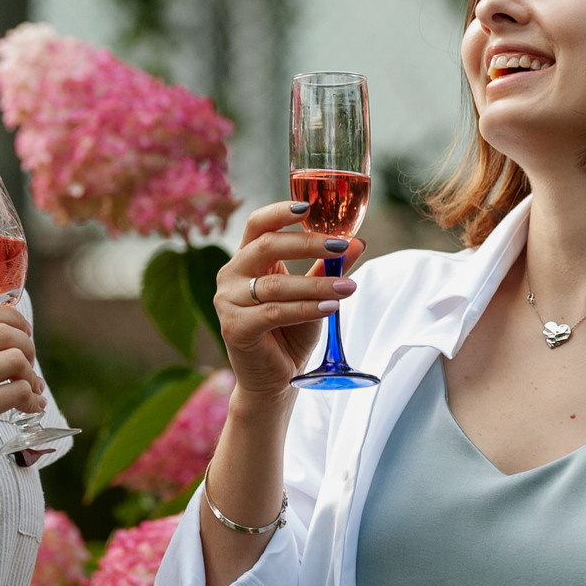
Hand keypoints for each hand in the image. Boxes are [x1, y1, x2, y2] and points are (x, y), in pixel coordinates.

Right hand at [0, 301, 44, 478]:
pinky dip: (32, 397)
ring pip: (16, 358)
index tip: (24, 331)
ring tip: (31, 386)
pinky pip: (20, 390)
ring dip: (31, 373)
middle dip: (27, 345)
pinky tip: (30, 405)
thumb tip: (11, 322)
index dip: (13, 317)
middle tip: (28, 362)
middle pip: (5, 332)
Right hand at [215, 201, 365, 398]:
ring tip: (347, 286)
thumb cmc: (291, 332)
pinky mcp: (234, 327)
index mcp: (247, 259)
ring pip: (276, 284)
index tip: (311, 206)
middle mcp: (231, 275)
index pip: (259, 224)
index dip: (281, 211)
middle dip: (308, 243)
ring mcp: (228, 301)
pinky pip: (274, 312)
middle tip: (342, 246)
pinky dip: (306, 308)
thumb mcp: (314, 293)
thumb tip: (358, 241)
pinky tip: (330, 307)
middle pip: (267, 246)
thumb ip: (329, 267)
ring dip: (316, 284)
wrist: (275, 379)